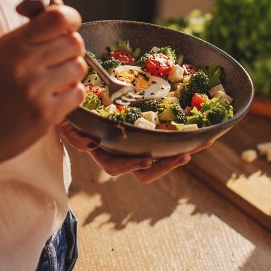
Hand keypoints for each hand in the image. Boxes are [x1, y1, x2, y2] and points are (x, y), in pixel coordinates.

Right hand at [0, 0, 85, 180]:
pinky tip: (53, 99)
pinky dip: (70, 95)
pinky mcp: (46, 114)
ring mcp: (36, 90)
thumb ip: (28, 31)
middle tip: (57, 61)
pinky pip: (78, 93)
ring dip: (70, 74)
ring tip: (53, 82)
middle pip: (75, 42)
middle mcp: (25, 64)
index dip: (70, 20)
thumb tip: (59, 4)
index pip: (59, 18)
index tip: (65, 28)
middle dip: (70, 50)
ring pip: (79, 67)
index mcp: (12, 44)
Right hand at [58, 121, 213, 183]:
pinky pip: (170, 140)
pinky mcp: (152, 132)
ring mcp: (139, 143)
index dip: (131, 166)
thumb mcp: (67, 121)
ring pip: (162, 157)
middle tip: (184, 156)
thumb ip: (75, 135)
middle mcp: (123, 151)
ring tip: (201, 144)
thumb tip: (92, 145)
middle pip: (146, 170)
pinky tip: (203, 134)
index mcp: (104, 150)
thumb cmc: (72, 111)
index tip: (146, 161)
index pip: (116, 167)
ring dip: (183, 152)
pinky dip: (187, 138)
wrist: (78, 99)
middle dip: (166, 165)